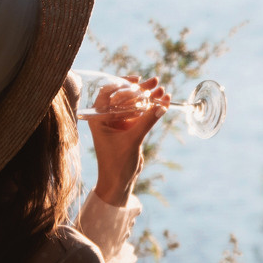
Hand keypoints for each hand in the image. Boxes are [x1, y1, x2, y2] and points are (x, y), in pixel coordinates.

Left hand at [87, 76, 165, 205]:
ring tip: (163, 90)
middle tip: (155, 81)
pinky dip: (151, 108)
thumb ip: (146, 122)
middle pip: (123, 96)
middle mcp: (107, 118)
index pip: (107, 93)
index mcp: (98, 118)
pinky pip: (140, 114)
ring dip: (148, 97)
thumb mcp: (132, 141)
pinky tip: (163, 102)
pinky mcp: (129, 129)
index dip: (122, 83)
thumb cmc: (117, 163)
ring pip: (134, 104)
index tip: (137, 81)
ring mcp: (119, 123)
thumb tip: (161, 105)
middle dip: (140, 88)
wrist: (118, 182)